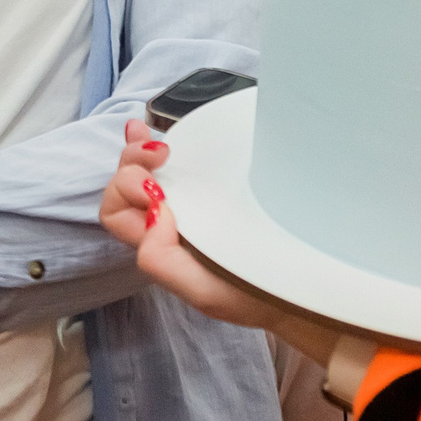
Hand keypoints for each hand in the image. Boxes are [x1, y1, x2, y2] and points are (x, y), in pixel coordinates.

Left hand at [101, 120, 272, 327]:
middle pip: (127, 185)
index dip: (127, 192)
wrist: (303, 289)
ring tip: (155, 139)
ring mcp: (192, 199)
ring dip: (140, 149)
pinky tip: (148, 125)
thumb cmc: (255, 296)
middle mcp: (169, 221)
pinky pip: (176, 160)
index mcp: (161, 246)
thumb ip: (163, 262)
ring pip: (145, 168)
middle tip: (162, 155)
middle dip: (132, 163)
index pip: (117, 213)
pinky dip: (155, 140)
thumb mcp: (206, 294)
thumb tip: (154, 212)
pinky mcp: (218, 183)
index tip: (161, 189)